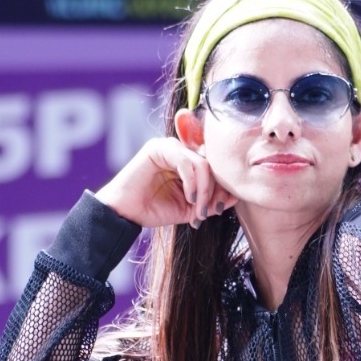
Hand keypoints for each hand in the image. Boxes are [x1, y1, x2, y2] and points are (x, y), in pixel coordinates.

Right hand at [95, 136, 236, 230]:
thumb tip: (235, 195)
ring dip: (205, 190)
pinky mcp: (158, 148)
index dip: (223, 188)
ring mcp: (170, 147)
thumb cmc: (154, 210)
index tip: (219, 210)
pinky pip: (187, 162)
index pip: (216, 168)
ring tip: (198, 209)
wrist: (125, 214)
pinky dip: (192, 183)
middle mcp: (181, 151)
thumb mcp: (191, 208)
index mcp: (189, 162)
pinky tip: (188, 199)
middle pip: (213, 165)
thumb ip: (211, 200)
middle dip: (215, 191)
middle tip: (210, 211)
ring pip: (203, 164)